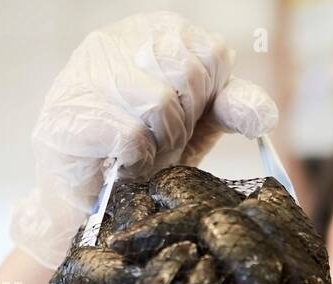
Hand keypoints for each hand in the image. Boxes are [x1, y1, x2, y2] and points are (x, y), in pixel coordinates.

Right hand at [10, 12, 278, 267]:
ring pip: (159, 103)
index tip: (188, 115)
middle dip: (187, 120)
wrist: (96, 203)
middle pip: (187, 71)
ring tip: (143, 152)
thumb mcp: (201, 123)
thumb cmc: (148, 152)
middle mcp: (114, 41)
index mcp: (151, 32)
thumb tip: (264, 114)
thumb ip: (233, 106)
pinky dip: (138, 160)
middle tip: (164, 139)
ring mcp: (85, 74)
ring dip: (161, 143)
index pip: (210, 50)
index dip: (209, 96)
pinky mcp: (68, 115)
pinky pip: (131, 135)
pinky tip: (123, 164)